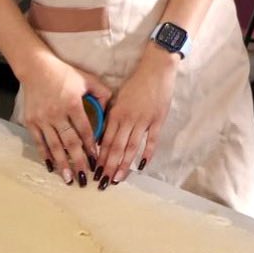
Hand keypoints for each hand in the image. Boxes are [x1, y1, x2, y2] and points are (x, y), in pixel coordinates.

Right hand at [17, 50, 110, 184]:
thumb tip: (109, 112)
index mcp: (72, 103)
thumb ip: (102, 94)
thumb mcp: (87, 79)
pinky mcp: (31, 121)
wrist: (35, 67)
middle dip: (78, 161)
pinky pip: (39, 142)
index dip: (91, 146)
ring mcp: (42, 119)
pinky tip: (51, 167)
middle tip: (84, 178)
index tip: (96, 159)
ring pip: (54, 146)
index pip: (85, 130)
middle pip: (70, 142)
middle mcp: (56, 113)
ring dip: (62, 164)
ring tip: (69, 179)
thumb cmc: (64, 73)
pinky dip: (45, 156)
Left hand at [97, 45, 178, 185]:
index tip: (95, 171)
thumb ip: (111, 117)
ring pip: (131, 147)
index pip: (106, 140)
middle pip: (117, 147)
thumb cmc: (135, 83)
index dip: (100, 158)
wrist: (156, 70)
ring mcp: (143, 121)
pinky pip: (151, 141)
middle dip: (109, 167)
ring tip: (118, 179)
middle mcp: (128, 119)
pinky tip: (141, 166)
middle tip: (103, 182)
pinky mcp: (158, 120)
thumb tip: (103, 137)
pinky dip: (147, 154)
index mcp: (116, 113)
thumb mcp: (118, 98)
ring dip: (124, 165)